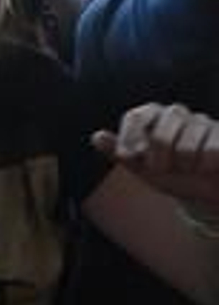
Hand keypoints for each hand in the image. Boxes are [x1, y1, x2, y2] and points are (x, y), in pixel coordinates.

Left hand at [93, 103, 218, 208]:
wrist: (205, 191)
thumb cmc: (171, 174)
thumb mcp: (141, 167)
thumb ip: (119, 152)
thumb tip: (96, 137)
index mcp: (152, 115)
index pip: (136, 117)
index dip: (131, 139)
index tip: (129, 158)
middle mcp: (175, 113)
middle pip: (160, 137)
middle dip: (160, 162)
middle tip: (165, 168)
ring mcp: (202, 121)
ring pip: (186, 149)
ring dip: (186, 168)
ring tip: (190, 168)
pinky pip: (212, 152)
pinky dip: (206, 167)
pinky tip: (208, 166)